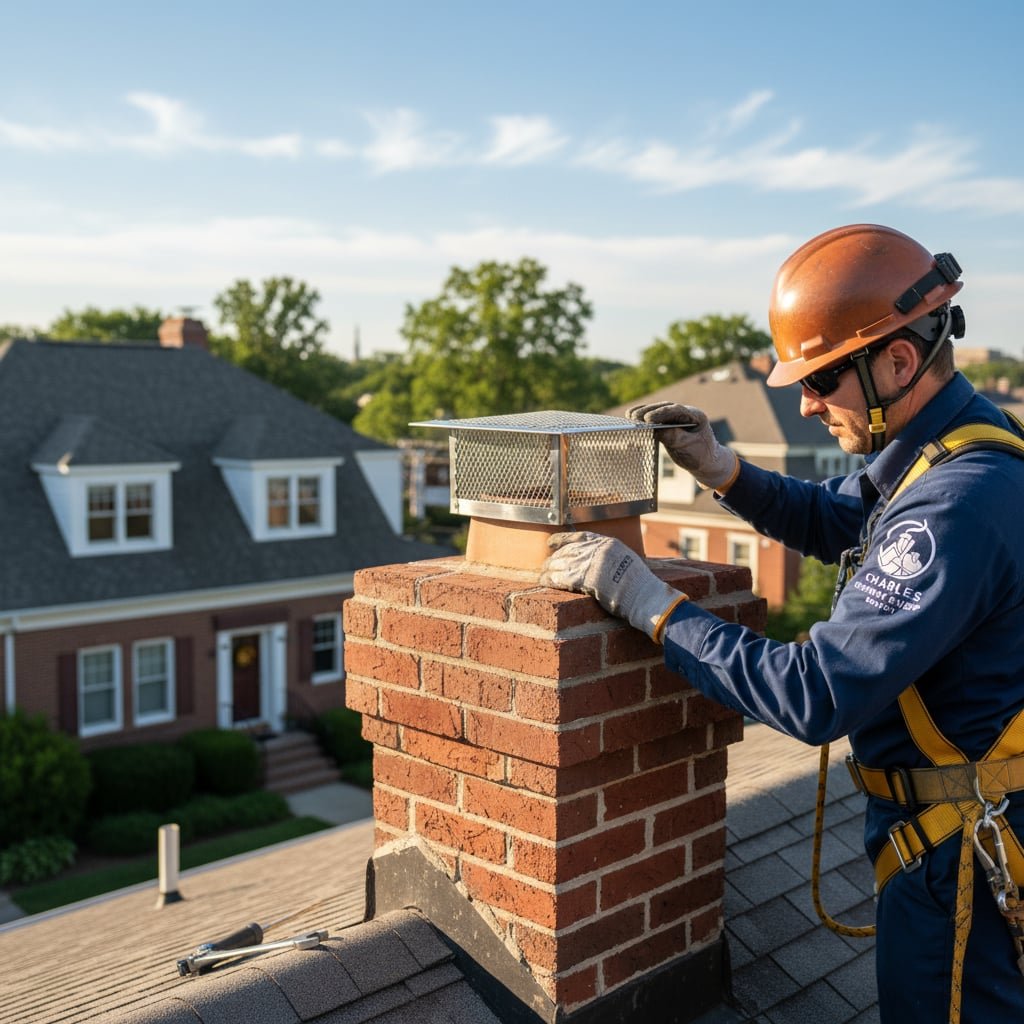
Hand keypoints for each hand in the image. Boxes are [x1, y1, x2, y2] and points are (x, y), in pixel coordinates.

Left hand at [539, 532, 686, 640]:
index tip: (551, 543)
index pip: (579, 536)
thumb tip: (595, 562)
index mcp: (608, 543)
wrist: (645, 597)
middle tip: (545, 565)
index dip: (562, 539)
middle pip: (568, 550)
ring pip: (563, 563)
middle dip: (555, 558)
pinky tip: (545, 582)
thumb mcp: (626, 561)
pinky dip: (551, 579)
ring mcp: (592, 562)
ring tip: (542, 575)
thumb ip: (609, 558)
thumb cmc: (639, 586)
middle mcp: (598, 549)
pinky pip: (562, 576)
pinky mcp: (586, 578)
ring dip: (550, 569)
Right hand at [628, 401, 738, 490]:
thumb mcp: (688, 447)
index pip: (676, 411)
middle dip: (649, 411)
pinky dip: (644, 418)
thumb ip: (674, 437)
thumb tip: (656, 430)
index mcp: (695, 416)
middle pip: (665, 408)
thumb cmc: (700, 455)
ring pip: (658, 411)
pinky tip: (631, 418)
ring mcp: (676, 418)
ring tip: (629, 416)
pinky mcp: (668, 424)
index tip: (647, 419)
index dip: (661, 413)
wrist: (706, 461)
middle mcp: (685, 413)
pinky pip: (655, 419)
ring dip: (643, 412)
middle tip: (633, 417)